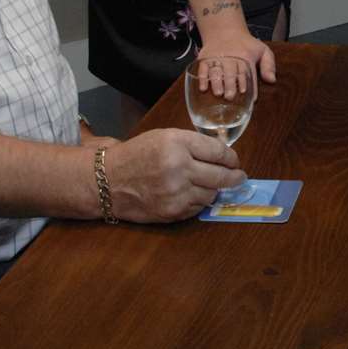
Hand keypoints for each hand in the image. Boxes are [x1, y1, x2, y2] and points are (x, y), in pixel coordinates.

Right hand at [103, 128, 245, 222]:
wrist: (107, 181)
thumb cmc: (137, 155)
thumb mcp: (165, 137)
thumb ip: (194, 144)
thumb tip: (223, 156)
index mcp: (178, 144)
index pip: (219, 152)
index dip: (232, 158)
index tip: (235, 161)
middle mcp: (179, 168)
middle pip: (221, 176)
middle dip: (234, 177)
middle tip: (240, 177)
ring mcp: (176, 193)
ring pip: (212, 194)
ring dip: (215, 190)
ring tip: (213, 185)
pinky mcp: (172, 212)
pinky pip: (198, 208)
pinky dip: (200, 201)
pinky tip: (194, 194)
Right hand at [197, 28, 277, 99]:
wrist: (225, 30)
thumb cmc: (245, 45)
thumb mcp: (262, 50)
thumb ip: (269, 65)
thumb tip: (272, 80)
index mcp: (246, 56)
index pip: (248, 72)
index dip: (248, 84)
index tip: (249, 96)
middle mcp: (231, 57)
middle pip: (230, 72)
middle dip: (230, 84)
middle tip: (230, 96)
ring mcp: (216, 57)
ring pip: (216, 70)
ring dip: (216, 82)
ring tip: (218, 93)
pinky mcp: (205, 58)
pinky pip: (202, 68)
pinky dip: (202, 78)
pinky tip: (203, 88)